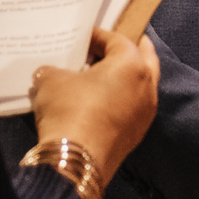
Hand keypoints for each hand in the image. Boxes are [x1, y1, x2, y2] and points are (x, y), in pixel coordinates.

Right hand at [29, 30, 158, 181]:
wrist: (75, 162)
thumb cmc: (68, 111)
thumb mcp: (51, 79)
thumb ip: (55, 68)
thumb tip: (52, 73)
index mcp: (132, 63)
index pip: (117, 39)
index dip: (97, 36)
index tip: (83, 36)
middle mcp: (147, 86)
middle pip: (142, 57)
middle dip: (126, 50)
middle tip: (108, 47)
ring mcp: (146, 112)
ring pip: (140, 84)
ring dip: (125, 77)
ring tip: (100, 75)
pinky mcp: (137, 134)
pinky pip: (132, 106)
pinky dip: (121, 99)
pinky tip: (100, 101)